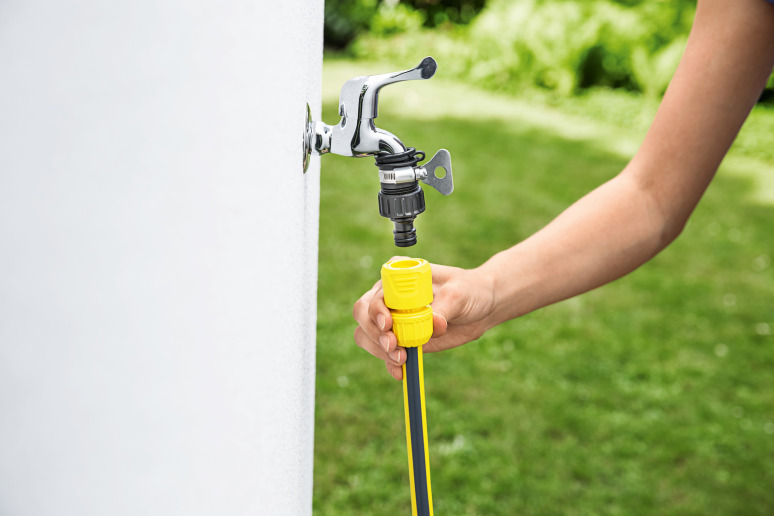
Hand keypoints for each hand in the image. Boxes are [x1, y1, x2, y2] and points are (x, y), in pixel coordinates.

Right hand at [352, 258, 495, 379]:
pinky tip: (400, 372)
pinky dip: (388, 363)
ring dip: (379, 349)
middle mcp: (388, 295)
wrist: (481, 308)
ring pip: (367, 334)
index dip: (376, 309)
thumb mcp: (459, 294)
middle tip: (394, 346)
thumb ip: (444, 308)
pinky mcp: (400, 338)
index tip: (388, 324)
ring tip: (401, 358)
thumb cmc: (469, 291)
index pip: (377, 291)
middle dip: (375, 332)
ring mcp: (391, 317)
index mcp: (398, 276)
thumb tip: (434, 324)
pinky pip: (383, 353)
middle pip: (364, 313)